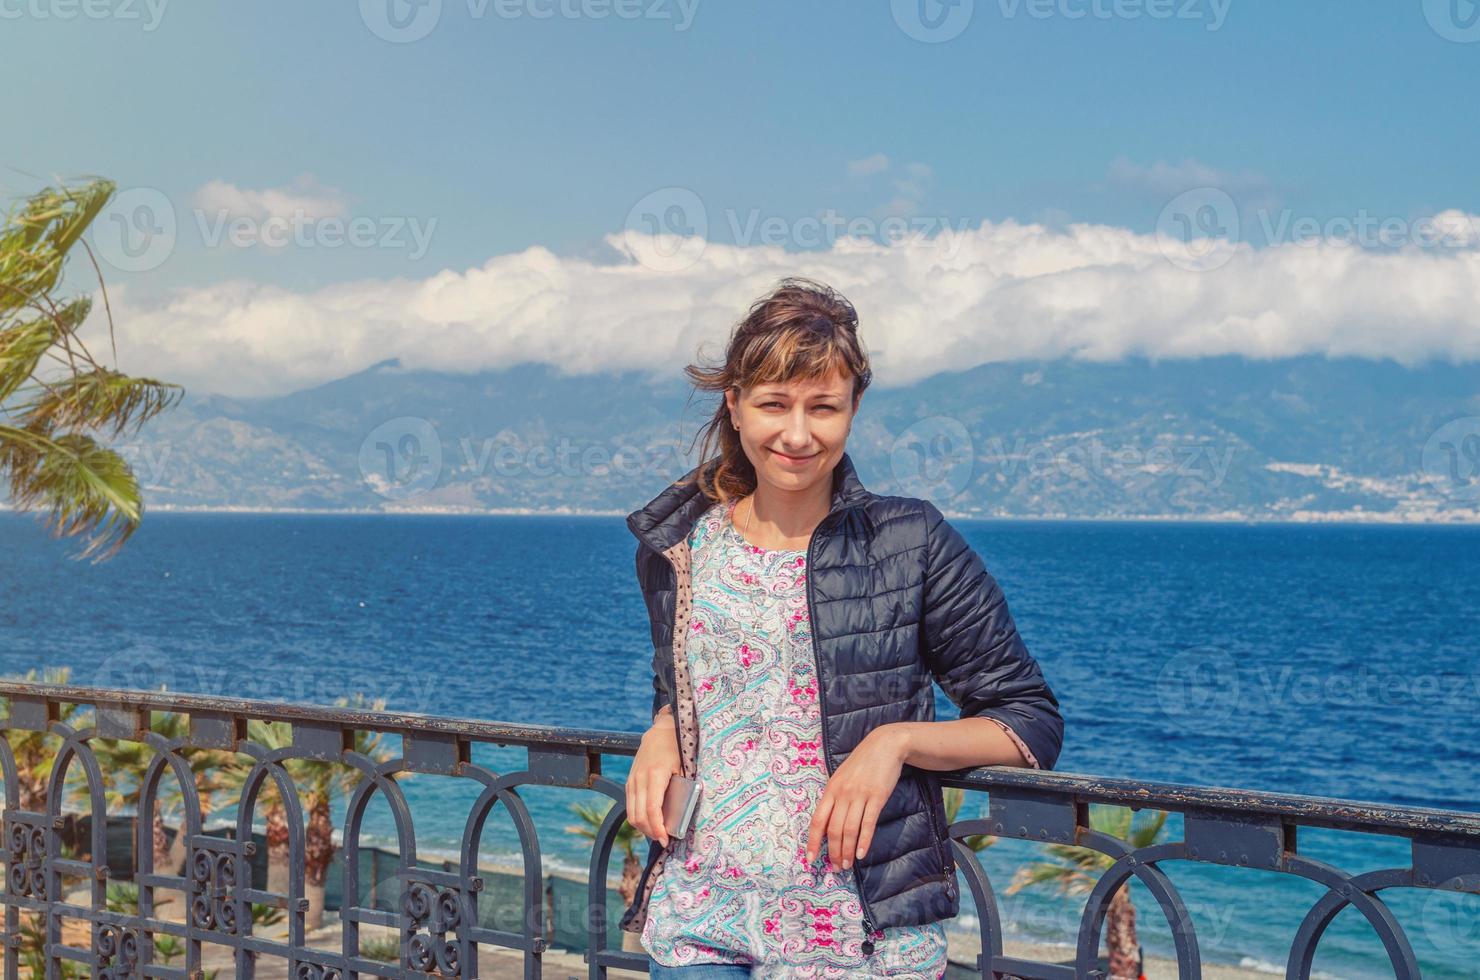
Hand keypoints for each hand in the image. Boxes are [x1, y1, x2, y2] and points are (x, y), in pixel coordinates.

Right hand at [626, 714, 680, 846]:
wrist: (662, 730)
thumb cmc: (678, 748)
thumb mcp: (685, 767)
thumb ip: (683, 789)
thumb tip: (682, 814)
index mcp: (655, 775)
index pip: (652, 810)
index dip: (658, 828)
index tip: (665, 840)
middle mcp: (640, 779)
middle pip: (639, 816)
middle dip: (651, 832)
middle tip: (664, 840)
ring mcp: (632, 780)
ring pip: (631, 813)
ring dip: (643, 827)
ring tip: (657, 833)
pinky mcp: (629, 781)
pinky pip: (630, 805)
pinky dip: (638, 817)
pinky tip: (649, 821)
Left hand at [805, 726, 908, 870]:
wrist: (885, 745)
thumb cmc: (862, 763)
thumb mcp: (842, 776)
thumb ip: (835, 797)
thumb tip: (829, 822)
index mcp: (830, 789)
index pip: (817, 821)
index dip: (813, 842)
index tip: (810, 859)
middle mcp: (842, 794)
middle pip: (833, 829)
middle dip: (833, 852)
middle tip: (836, 868)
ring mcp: (859, 795)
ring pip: (849, 830)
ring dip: (848, 850)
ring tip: (847, 864)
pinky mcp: (877, 797)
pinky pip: (868, 823)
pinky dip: (864, 841)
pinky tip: (862, 854)